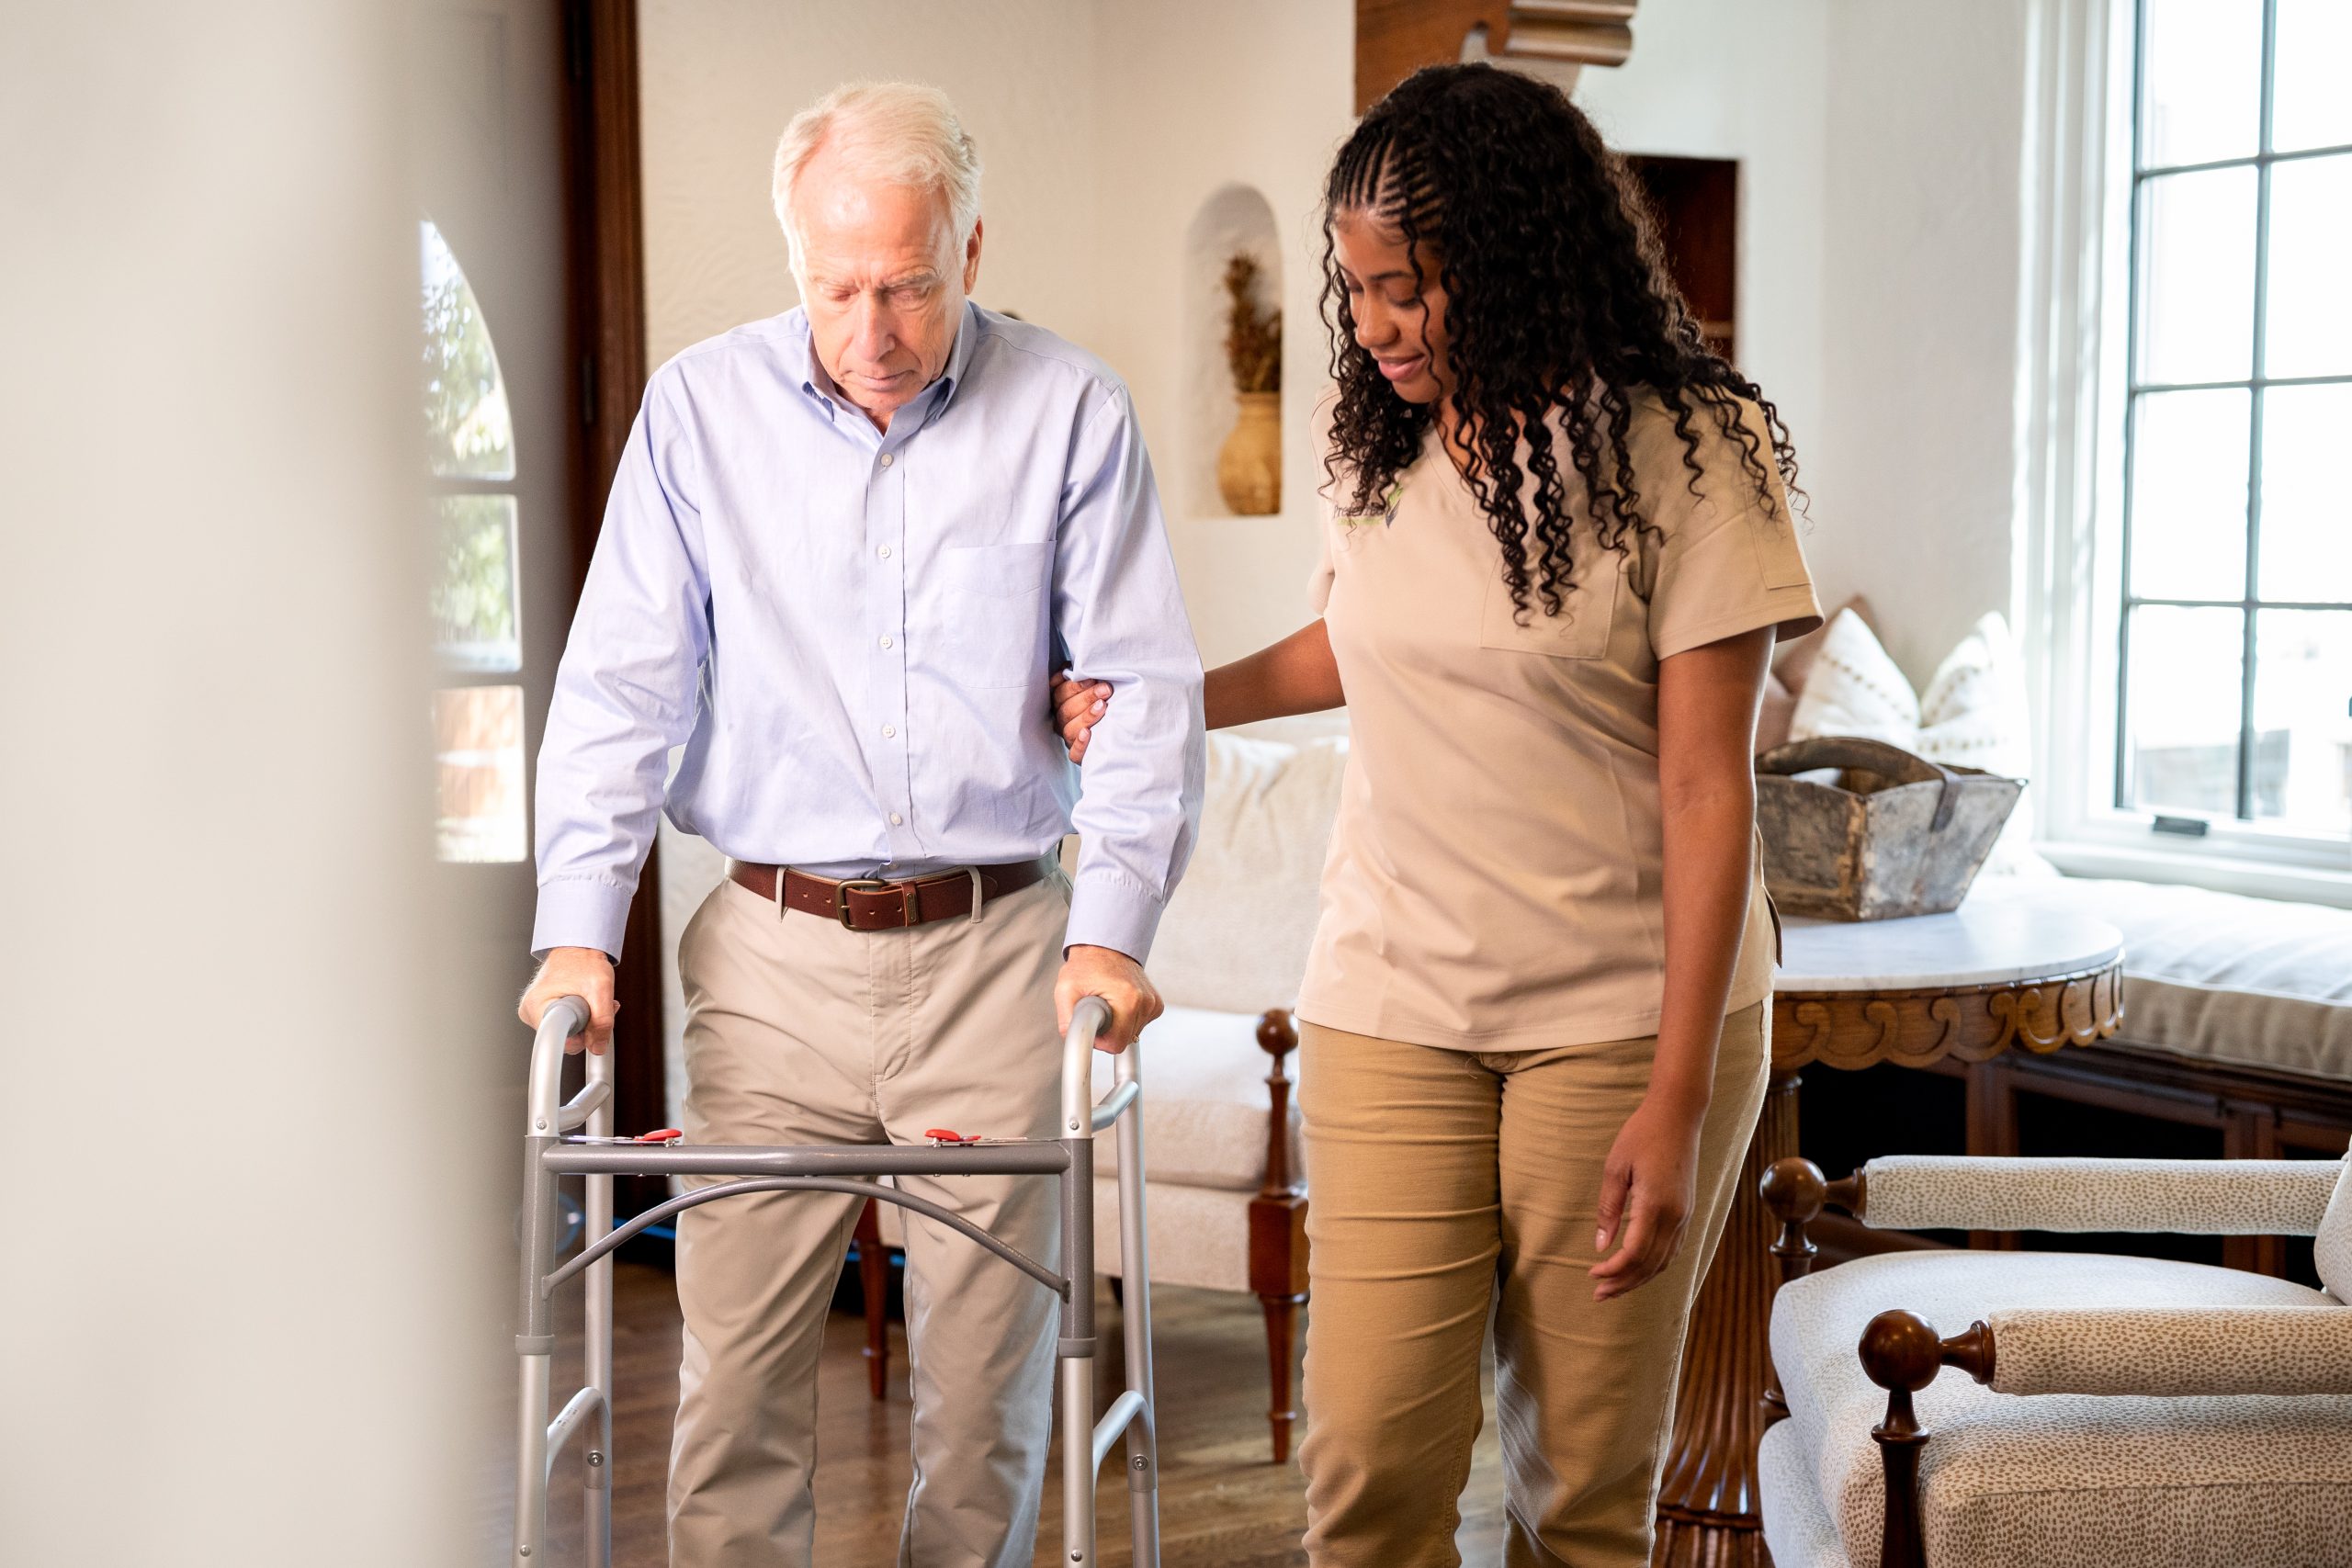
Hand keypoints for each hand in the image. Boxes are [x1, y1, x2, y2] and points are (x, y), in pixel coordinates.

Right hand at [520, 946, 617, 1054]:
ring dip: (588, 1022)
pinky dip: (582, 1017)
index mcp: (536, 1007)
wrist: (577, 946)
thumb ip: (603, 1021)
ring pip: (568, 1033)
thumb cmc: (583, 959)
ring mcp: (536, 1012)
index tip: (591, 1024)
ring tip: (594, 1000)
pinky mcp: (544, 1011)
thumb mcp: (601, 989)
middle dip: (588, 1027)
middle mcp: (530, 1012)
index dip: (581, 1037)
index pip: (558, 1041)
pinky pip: (567, 1025)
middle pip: (564, 1039)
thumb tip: (598, 1047)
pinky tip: (589, 1003)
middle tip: (597, 1006)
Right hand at [1049, 669, 1111, 762]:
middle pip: (1065, 710)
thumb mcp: (1096, 687)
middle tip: (1106, 689)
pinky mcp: (1078, 755)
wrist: (1122, 732)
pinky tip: (1088, 733)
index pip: (1059, 693)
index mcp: (1061, 702)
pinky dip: (1080, 744)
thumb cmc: (1106, 701)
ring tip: (1103, 707)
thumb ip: (1087, 677)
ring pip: (1069, 729)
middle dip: (1086, 697)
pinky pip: (1074, 754)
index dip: (1074, 686)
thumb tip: (1079, 665)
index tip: (1093, 678)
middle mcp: (1062, 720)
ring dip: (1086, 716)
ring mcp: (1069, 738)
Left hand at [1054, 943, 1159, 1053]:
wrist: (1104, 947)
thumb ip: (1067, 1020)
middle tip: (1097, 1010)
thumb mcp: (1065, 990)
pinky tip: (1118, 1003)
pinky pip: (1139, 1024)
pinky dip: (1127, 1019)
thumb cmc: (1085, 966)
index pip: (1116, 1044)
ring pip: (1132, 1034)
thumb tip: (1071, 1040)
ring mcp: (1152, 1002)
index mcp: (1128, 1000)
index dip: (1099, 1040)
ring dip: (1117, 1025)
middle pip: (1124, 1040)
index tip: (1092, 1023)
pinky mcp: (1155, 1003)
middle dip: (1108, 1032)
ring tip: (1108, 1002)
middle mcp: (1145, 1001)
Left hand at [1589, 1094, 1704, 1301]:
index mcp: (1655, 1205)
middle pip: (1649, 1265)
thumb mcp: (1615, 1168)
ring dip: (1639, 1278)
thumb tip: (1600, 1245)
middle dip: (1623, 1283)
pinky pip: (1673, 1249)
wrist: (1678, 1115)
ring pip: (1664, 1261)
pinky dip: (1655, 1265)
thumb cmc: (1642, 1135)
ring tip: (1615, 1288)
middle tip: (1599, 1295)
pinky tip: (1639, 1269)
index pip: (1633, 1254)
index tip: (1592, 1275)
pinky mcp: (1688, 1211)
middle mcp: (1675, 1216)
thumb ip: (1608, 1209)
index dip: (1612, 1271)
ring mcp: (1685, 1215)